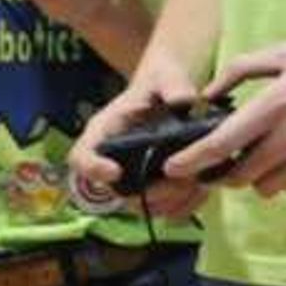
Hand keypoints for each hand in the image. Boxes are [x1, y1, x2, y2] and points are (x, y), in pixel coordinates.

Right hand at [69, 61, 216, 217]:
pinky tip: (203, 189)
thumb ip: (174, 86)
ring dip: (170, 202)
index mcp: (105, 131)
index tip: (115, 172)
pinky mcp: (153, 186)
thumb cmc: (162, 82)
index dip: (92, 169)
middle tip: (180, 180)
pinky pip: (163, 208)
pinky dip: (184, 205)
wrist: (170, 91)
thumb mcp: (167, 77)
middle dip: (149, 192)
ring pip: (141, 206)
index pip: (81, 157)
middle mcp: (113, 159)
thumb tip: (184, 101)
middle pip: (117, 192)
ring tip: (197, 184)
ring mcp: (132, 176)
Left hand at [197, 34, 285, 197]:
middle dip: (225, 173)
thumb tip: (209, 92)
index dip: (191, 162)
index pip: (220, 145)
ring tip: (268, 156)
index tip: (173, 169)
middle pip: (240, 175)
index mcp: (275, 106)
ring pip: (268, 188)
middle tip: (225, 163)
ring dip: (258, 178)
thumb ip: (242, 70)